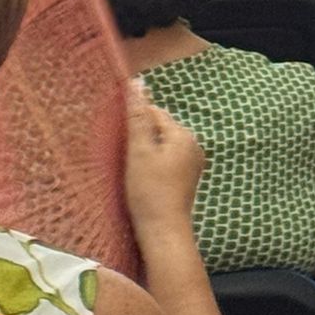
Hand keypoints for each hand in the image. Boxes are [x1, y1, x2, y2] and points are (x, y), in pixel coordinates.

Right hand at [123, 85, 204, 245]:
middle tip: (126, 155)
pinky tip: (143, 176)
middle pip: (159, 127)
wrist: (163, 232)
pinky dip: (153, 162)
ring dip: (145, 150)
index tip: (120, 137)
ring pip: (161, 143)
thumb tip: (137, 82)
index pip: (154, 112)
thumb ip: (138, 115)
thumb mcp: (139, 150)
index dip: (134, 122)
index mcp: (184, 135)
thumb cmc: (149, 190)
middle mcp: (193, 145)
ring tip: (133, 167)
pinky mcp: (186, 177)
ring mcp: (192, 163)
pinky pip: (166, 158)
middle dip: (140, 135)